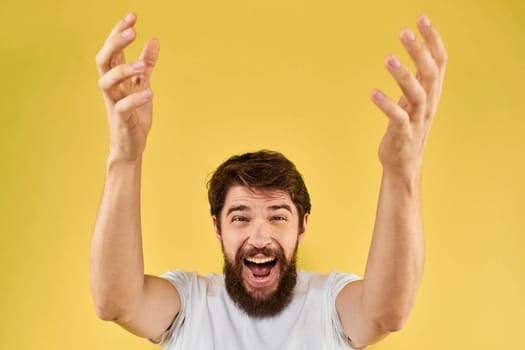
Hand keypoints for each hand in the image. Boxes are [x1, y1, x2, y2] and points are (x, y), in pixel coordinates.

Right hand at [96, 13, 159, 162]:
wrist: (130, 147)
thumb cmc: (134, 116)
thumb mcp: (143, 86)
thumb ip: (146, 65)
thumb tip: (153, 40)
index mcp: (116, 79)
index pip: (112, 50)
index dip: (119, 32)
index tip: (132, 16)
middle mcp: (111, 89)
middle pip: (103, 60)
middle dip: (115, 44)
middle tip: (132, 31)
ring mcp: (114, 104)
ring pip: (106, 82)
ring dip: (122, 70)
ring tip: (140, 65)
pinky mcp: (122, 120)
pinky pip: (123, 107)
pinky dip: (136, 99)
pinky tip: (149, 93)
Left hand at [371, 15, 446, 176]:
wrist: (403, 164)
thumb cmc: (406, 128)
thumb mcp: (414, 100)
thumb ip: (417, 78)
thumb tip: (417, 51)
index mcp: (432, 93)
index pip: (439, 61)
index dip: (433, 40)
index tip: (421, 18)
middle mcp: (428, 104)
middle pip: (430, 74)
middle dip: (419, 51)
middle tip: (404, 31)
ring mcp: (417, 121)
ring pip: (416, 95)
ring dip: (403, 75)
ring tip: (388, 58)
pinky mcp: (403, 135)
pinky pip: (397, 118)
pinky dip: (386, 105)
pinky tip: (372, 93)